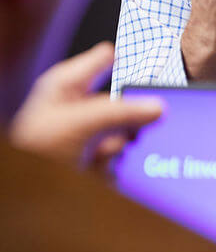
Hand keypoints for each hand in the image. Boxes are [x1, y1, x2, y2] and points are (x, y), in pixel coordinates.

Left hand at [8, 42, 161, 170]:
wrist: (23, 191)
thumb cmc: (33, 149)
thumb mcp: (83, 122)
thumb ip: (122, 112)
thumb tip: (157, 106)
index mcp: (66, 85)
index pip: (103, 60)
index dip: (129, 60)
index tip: (156, 66)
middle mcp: (73, 106)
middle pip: (117, 100)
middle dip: (129, 115)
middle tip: (144, 120)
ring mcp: (79, 133)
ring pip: (118, 128)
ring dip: (120, 141)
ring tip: (107, 151)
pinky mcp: (84, 158)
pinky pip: (112, 152)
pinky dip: (113, 159)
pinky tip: (101, 164)